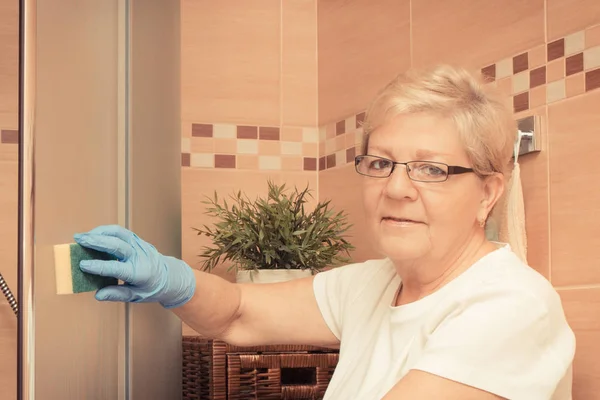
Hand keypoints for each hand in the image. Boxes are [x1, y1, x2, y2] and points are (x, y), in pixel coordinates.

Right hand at [73, 225, 195, 308]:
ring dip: (99, 232)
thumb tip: (98, 296)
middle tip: (78, 240)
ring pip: (119, 233)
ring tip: (82, 236)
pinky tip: (94, 235)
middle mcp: (140, 256)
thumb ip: (117, 294)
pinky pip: (121, 232)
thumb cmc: (151, 288)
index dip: (99, 266)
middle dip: (96, 241)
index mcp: (139, 273)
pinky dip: (106, 231)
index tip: (82, 264)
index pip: (116, 268)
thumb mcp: (136, 296)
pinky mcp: (138, 240)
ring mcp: (140, 246)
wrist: (170, 277)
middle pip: (117, 245)